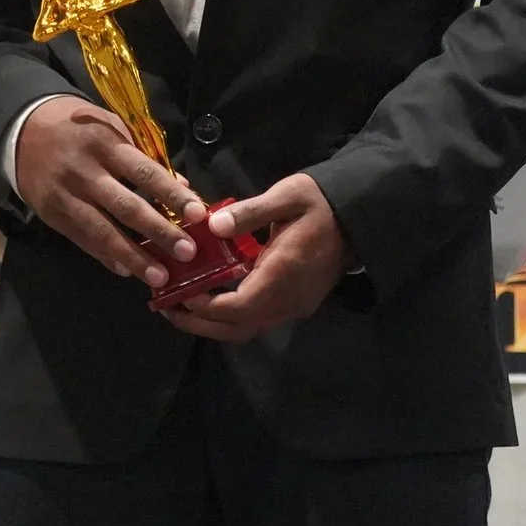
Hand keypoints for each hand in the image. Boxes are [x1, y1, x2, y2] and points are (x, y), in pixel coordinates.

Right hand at [14, 99, 206, 290]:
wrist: (23, 131)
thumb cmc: (80, 128)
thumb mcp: (113, 129)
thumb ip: (145, 158)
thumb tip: (182, 189)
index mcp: (105, 143)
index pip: (144, 173)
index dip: (172, 195)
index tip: (197, 215)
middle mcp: (84, 171)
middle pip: (126, 206)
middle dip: (159, 231)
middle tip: (187, 253)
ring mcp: (65, 195)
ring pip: (103, 231)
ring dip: (133, 256)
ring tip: (160, 276)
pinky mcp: (51, 214)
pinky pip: (82, 240)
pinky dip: (106, 256)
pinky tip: (127, 271)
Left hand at [158, 173, 349, 342]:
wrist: (359, 218)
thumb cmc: (321, 204)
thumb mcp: (287, 196)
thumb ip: (250, 212)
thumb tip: (212, 225)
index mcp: (283, 274)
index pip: (237, 308)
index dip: (204, 307)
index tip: (178, 292)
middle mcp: (288, 300)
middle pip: (237, 329)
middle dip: (199, 325)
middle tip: (166, 309)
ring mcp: (294, 306)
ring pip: (247, 330)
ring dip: (212, 325)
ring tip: (182, 308)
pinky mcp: (296, 304)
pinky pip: (257, 321)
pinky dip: (230, 317)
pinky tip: (211, 299)